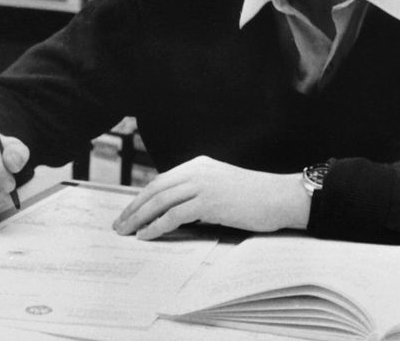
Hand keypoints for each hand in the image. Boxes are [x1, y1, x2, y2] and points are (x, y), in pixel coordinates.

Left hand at [112, 155, 310, 239]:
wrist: (280, 197)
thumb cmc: (256, 197)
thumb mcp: (222, 187)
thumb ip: (199, 192)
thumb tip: (176, 212)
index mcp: (199, 164)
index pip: (162, 180)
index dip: (142, 197)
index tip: (130, 212)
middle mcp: (197, 170)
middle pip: (155, 189)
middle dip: (134, 207)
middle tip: (119, 224)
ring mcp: (203, 184)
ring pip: (160, 201)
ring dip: (139, 218)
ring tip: (126, 232)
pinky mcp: (208, 201)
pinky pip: (174, 215)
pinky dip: (156, 226)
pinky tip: (146, 235)